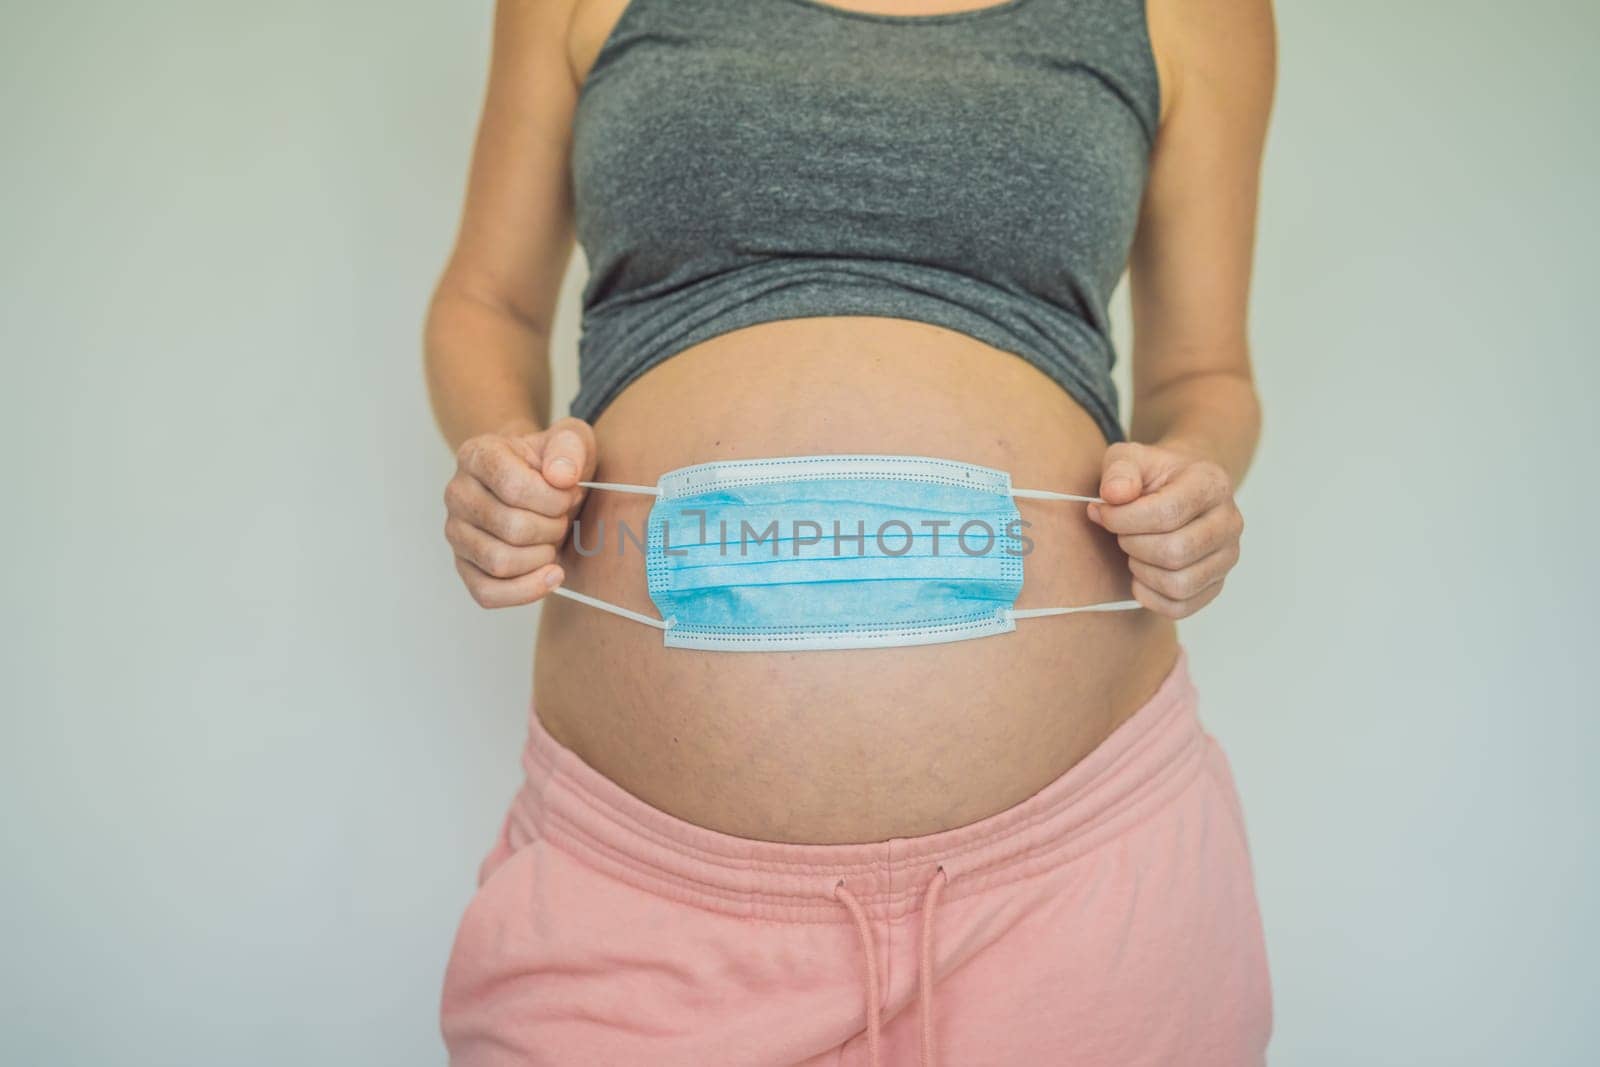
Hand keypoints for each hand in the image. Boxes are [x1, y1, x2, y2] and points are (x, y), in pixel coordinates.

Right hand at [443, 417, 596, 607]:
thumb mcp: (571, 440)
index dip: (553, 499)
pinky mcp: (464, 565)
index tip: (569, 494)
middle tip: (563, 518)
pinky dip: (526, 591)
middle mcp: (457, 493)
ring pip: (500, 563)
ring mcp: (456, 532)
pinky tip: (553, 574)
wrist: (539, 482)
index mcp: (476, 455)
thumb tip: (561, 476)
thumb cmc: (552, 462)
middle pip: (511, 528)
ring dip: (542, 557)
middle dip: (553, 528)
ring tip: (553, 540)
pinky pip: (487, 593)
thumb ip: (570, 448)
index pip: (514, 487)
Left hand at [1085, 440, 1244, 619]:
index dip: (1124, 519)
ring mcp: (1227, 557)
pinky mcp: (1216, 584)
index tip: (1103, 512)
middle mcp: (1229, 522)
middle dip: (1132, 545)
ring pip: (1179, 584)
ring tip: (1133, 550)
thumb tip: (1113, 495)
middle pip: (1174, 552)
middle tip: (1120, 533)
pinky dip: (1150, 596)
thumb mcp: (1130, 458)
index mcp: (1212, 484)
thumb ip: (1119, 470)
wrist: (1180, 489)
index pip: (1167, 513)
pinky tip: (1140, 574)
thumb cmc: (1153, 476)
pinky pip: (1180, 606)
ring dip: (1141, 571)